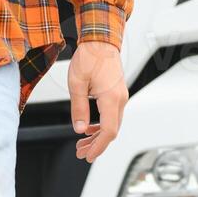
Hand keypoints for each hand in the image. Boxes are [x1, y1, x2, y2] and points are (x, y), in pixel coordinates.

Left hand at [67, 40, 126, 163]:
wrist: (100, 40)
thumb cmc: (89, 57)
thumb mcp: (76, 84)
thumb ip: (79, 108)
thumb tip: (80, 129)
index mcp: (111, 98)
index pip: (109, 131)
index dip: (98, 146)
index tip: (88, 155)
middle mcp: (120, 98)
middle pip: (111, 130)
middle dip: (96, 144)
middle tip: (81, 153)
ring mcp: (121, 96)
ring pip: (112, 123)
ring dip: (98, 135)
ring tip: (82, 143)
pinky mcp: (117, 93)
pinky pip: (112, 114)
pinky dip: (102, 124)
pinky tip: (90, 127)